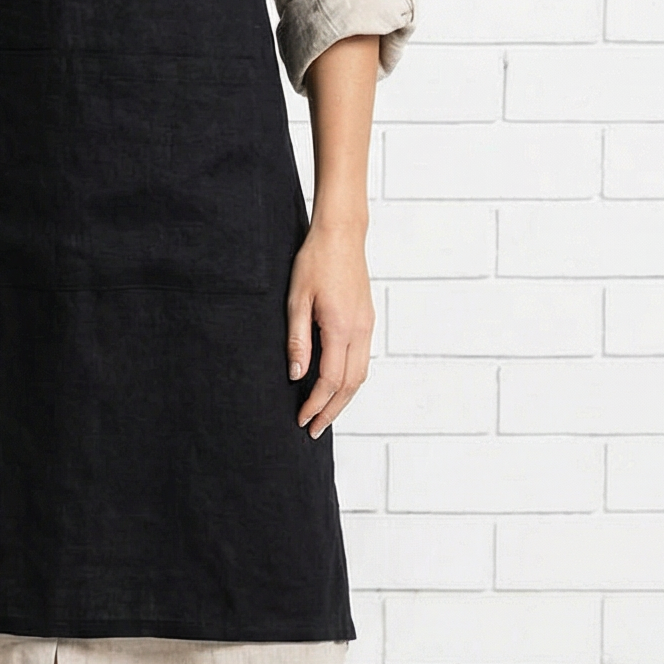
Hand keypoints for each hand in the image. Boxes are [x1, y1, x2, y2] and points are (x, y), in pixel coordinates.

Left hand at [285, 221, 373, 436]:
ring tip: (324, 414)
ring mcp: (367, 325)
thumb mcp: (296, 299)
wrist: (341, 235)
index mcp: (341, 327)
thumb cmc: (314, 262)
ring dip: (343, 398)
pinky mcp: (367, 320)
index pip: (330, 380)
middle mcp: (360, 330)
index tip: (301, 420)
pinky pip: (362, 359)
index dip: (315, 404)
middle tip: (313, 429)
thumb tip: (297, 376)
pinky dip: (350, 380)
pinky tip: (336, 385)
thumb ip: (297, 340)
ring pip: (360, 375)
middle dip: (331, 411)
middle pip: (350, 385)